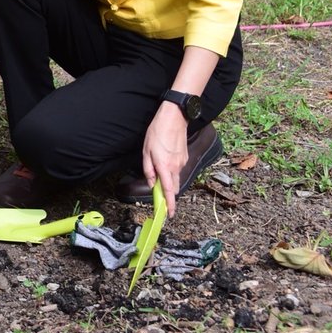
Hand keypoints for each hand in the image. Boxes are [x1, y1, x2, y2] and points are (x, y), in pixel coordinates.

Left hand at [141, 103, 187, 217]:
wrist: (174, 118)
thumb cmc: (158, 132)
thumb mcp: (146, 151)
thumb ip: (148, 169)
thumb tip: (152, 183)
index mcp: (165, 166)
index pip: (169, 191)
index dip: (170, 205)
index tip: (169, 215)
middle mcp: (176, 167)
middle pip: (174, 187)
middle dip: (169, 195)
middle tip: (161, 200)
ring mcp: (182, 162)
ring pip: (176, 178)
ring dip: (169, 182)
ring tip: (160, 177)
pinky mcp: (184, 157)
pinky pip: (178, 169)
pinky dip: (172, 172)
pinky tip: (165, 163)